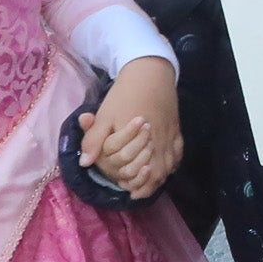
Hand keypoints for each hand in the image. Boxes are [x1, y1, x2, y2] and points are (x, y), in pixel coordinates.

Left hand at [78, 56, 180, 196]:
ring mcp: (170, 136)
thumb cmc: (124, 94)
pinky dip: (172, 162)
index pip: (142, 172)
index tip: (126, 189)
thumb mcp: (104, 116)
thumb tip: (84, 163)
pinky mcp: (176, 129)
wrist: (149, 71)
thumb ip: (94, 140)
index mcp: (140, 142)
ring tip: (149, 182)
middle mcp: (159, 142)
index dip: (135, 185)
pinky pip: (178, 152)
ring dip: (160, 176)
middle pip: (159, 172)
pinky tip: (165, 165)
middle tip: (136, 190)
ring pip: (170, 164)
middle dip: (148, 184)